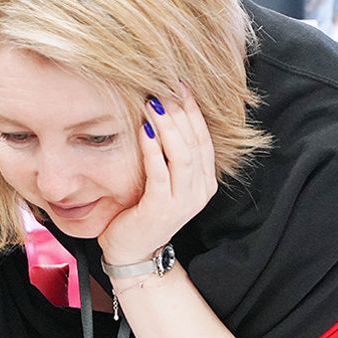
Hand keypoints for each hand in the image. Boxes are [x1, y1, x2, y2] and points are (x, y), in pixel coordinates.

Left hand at [98, 90, 216, 270]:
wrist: (133, 252)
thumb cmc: (143, 210)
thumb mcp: (163, 180)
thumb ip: (169, 155)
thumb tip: (162, 113)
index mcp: (204, 181)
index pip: (203, 138)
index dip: (193, 110)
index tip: (179, 85)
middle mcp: (200, 190)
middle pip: (194, 142)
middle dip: (180, 111)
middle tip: (163, 86)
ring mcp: (183, 201)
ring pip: (183, 155)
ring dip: (168, 125)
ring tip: (153, 102)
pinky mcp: (162, 208)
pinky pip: (160, 172)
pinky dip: (153, 149)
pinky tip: (144, 130)